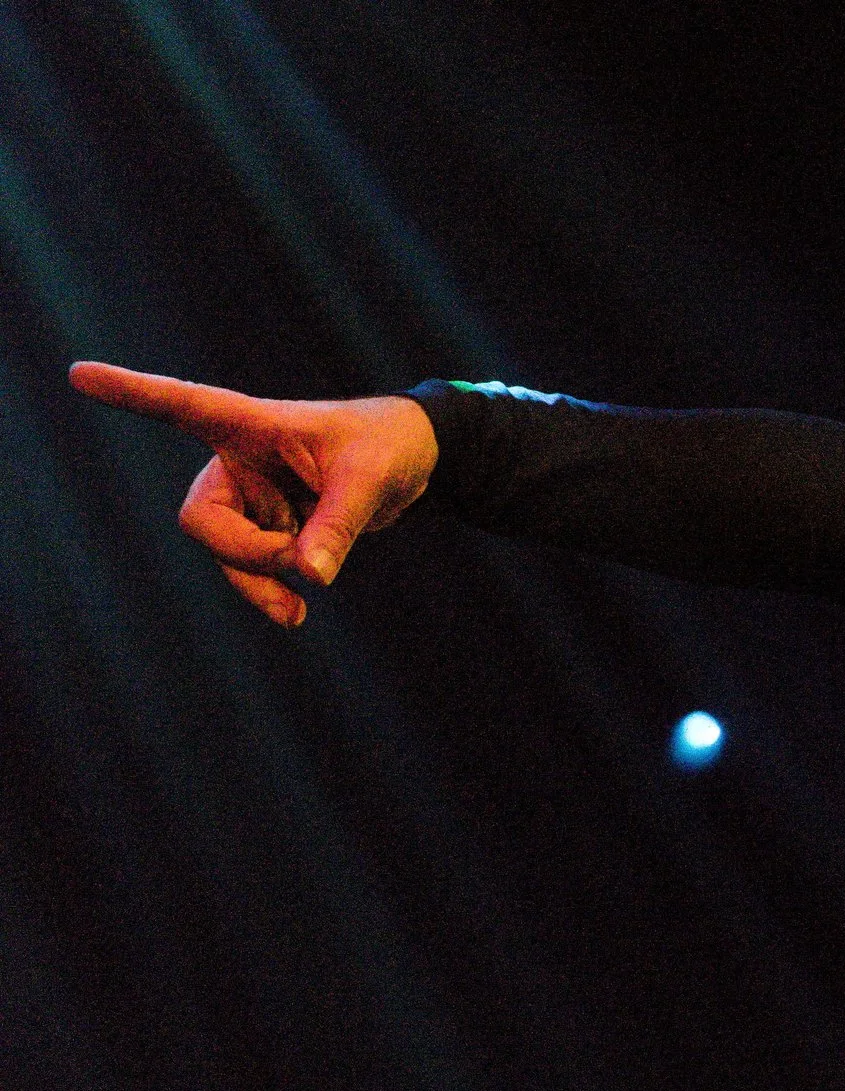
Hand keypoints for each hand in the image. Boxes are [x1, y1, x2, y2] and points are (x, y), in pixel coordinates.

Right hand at [68, 362, 439, 626]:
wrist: (414, 462)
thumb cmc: (388, 447)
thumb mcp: (370, 480)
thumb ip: (338, 524)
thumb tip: (307, 576)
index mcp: (252, 425)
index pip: (183, 405)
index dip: (131, 393)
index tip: (80, 374)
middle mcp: (238, 460)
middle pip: (203, 517)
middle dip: (243, 551)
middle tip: (297, 562)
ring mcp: (250, 496)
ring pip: (225, 551)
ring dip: (256, 580)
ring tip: (298, 609)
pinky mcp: (268, 525)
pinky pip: (252, 567)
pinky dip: (269, 589)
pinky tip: (295, 611)